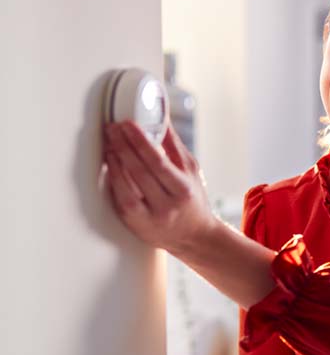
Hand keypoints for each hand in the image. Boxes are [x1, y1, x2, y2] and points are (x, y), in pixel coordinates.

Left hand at [103, 120, 218, 251]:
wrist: (194, 236)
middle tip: (113, 128)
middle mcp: (167, 205)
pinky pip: (120, 199)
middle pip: (140, 172)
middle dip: (124, 146)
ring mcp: (150, 217)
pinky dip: (114, 180)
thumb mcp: (191, 171)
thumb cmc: (192, 199)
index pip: (158, 162)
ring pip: (127, 186)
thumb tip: (160, 118)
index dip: (140, 142)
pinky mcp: (136, 225)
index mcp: (183, 189)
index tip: (128, 125)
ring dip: (115, 161)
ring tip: (109, 143)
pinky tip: (110, 166)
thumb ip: (174, 146)